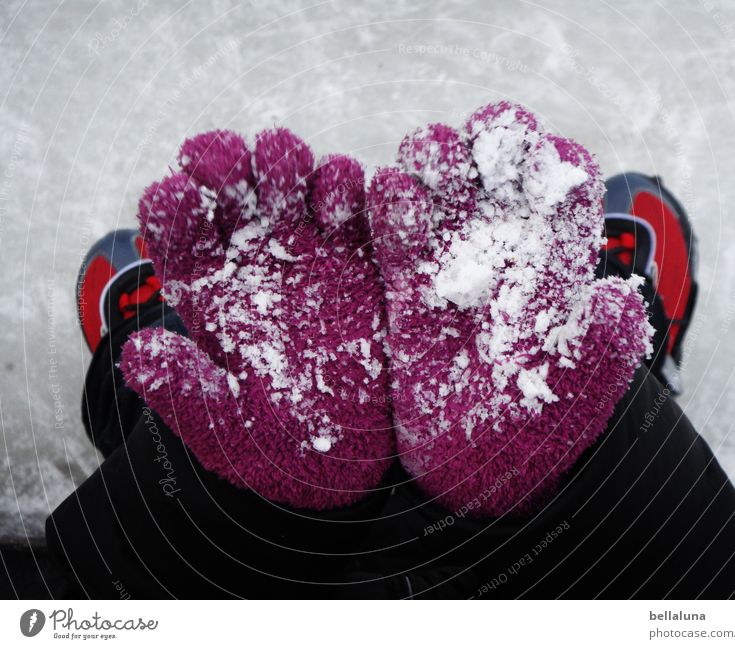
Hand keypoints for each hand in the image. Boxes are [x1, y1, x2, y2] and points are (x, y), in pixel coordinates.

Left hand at [121, 129, 394, 509]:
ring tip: (291, 179)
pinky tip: (344, 202)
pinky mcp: (362, 257)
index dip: (174, 207)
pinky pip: (355, 204)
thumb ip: (186, 390)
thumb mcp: (226, 428)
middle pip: (232, 188)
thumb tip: (138, 352)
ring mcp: (311, 251)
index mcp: (211, 290)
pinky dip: (349, 187)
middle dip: (227, 165)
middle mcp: (256, 260)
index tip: (177, 195)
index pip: (179, 231)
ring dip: (287, 163)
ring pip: (292, 180)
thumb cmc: (283, 444)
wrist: (357, 451)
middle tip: (227, 166)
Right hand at [367, 102, 651, 515]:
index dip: (552, 161)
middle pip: (498, 176)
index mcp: (555, 265)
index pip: (560, 191)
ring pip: (443, 193)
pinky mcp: (408, 292)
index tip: (537, 155)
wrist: (475, 464)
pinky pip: (398, 239)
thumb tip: (614, 298)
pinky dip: (391, 209)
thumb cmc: (536, 429)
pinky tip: (389, 189)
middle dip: (490, 146)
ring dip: (435, 163)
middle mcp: (504, 255)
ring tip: (428, 158)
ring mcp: (453, 269)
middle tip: (479, 143)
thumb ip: (597, 343)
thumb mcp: (576, 389)